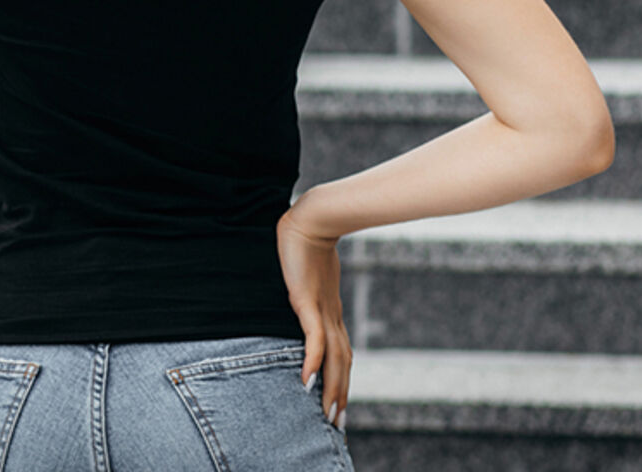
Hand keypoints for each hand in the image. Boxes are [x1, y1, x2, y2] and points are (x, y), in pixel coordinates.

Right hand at [276, 192, 351, 430]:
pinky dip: (313, 361)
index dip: (341, 379)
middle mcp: (331, 314)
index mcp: (330, 310)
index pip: (341, 352)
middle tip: (337, 423)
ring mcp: (321, 309)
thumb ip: (305, 284)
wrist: (313, 217)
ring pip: (333, 357)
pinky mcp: (308, 301)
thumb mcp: (308, 270)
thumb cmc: (307, 239)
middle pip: (341, 362)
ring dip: (331, 387)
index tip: (338, 403)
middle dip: (339, 393)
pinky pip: (314, 338)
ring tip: (327, 413)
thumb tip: (300, 285)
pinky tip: (307, 380)